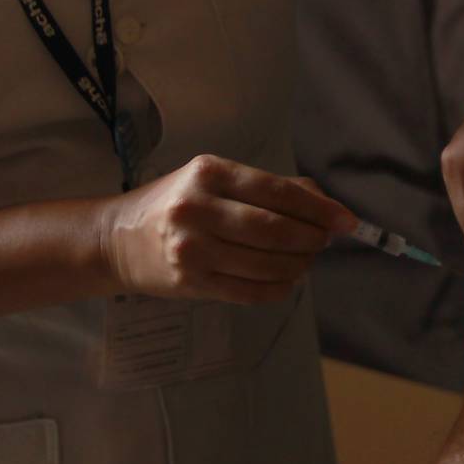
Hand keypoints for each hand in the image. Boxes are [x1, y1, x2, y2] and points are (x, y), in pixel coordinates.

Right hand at [98, 154, 356, 303]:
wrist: (117, 240)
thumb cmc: (176, 203)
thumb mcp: (215, 180)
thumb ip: (268, 187)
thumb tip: (324, 203)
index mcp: (208, 172)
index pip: (277, 191)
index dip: (318, 208)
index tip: (346, 221)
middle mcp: (197, 208)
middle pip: (274, 230)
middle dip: (311, 238)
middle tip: (325, 242)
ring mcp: (191, 249)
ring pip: (266, 263)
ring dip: (299, 264)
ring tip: (307, 259)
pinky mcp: (190, 283)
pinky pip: (249, 291)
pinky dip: (278, 288)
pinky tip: (287, 280)